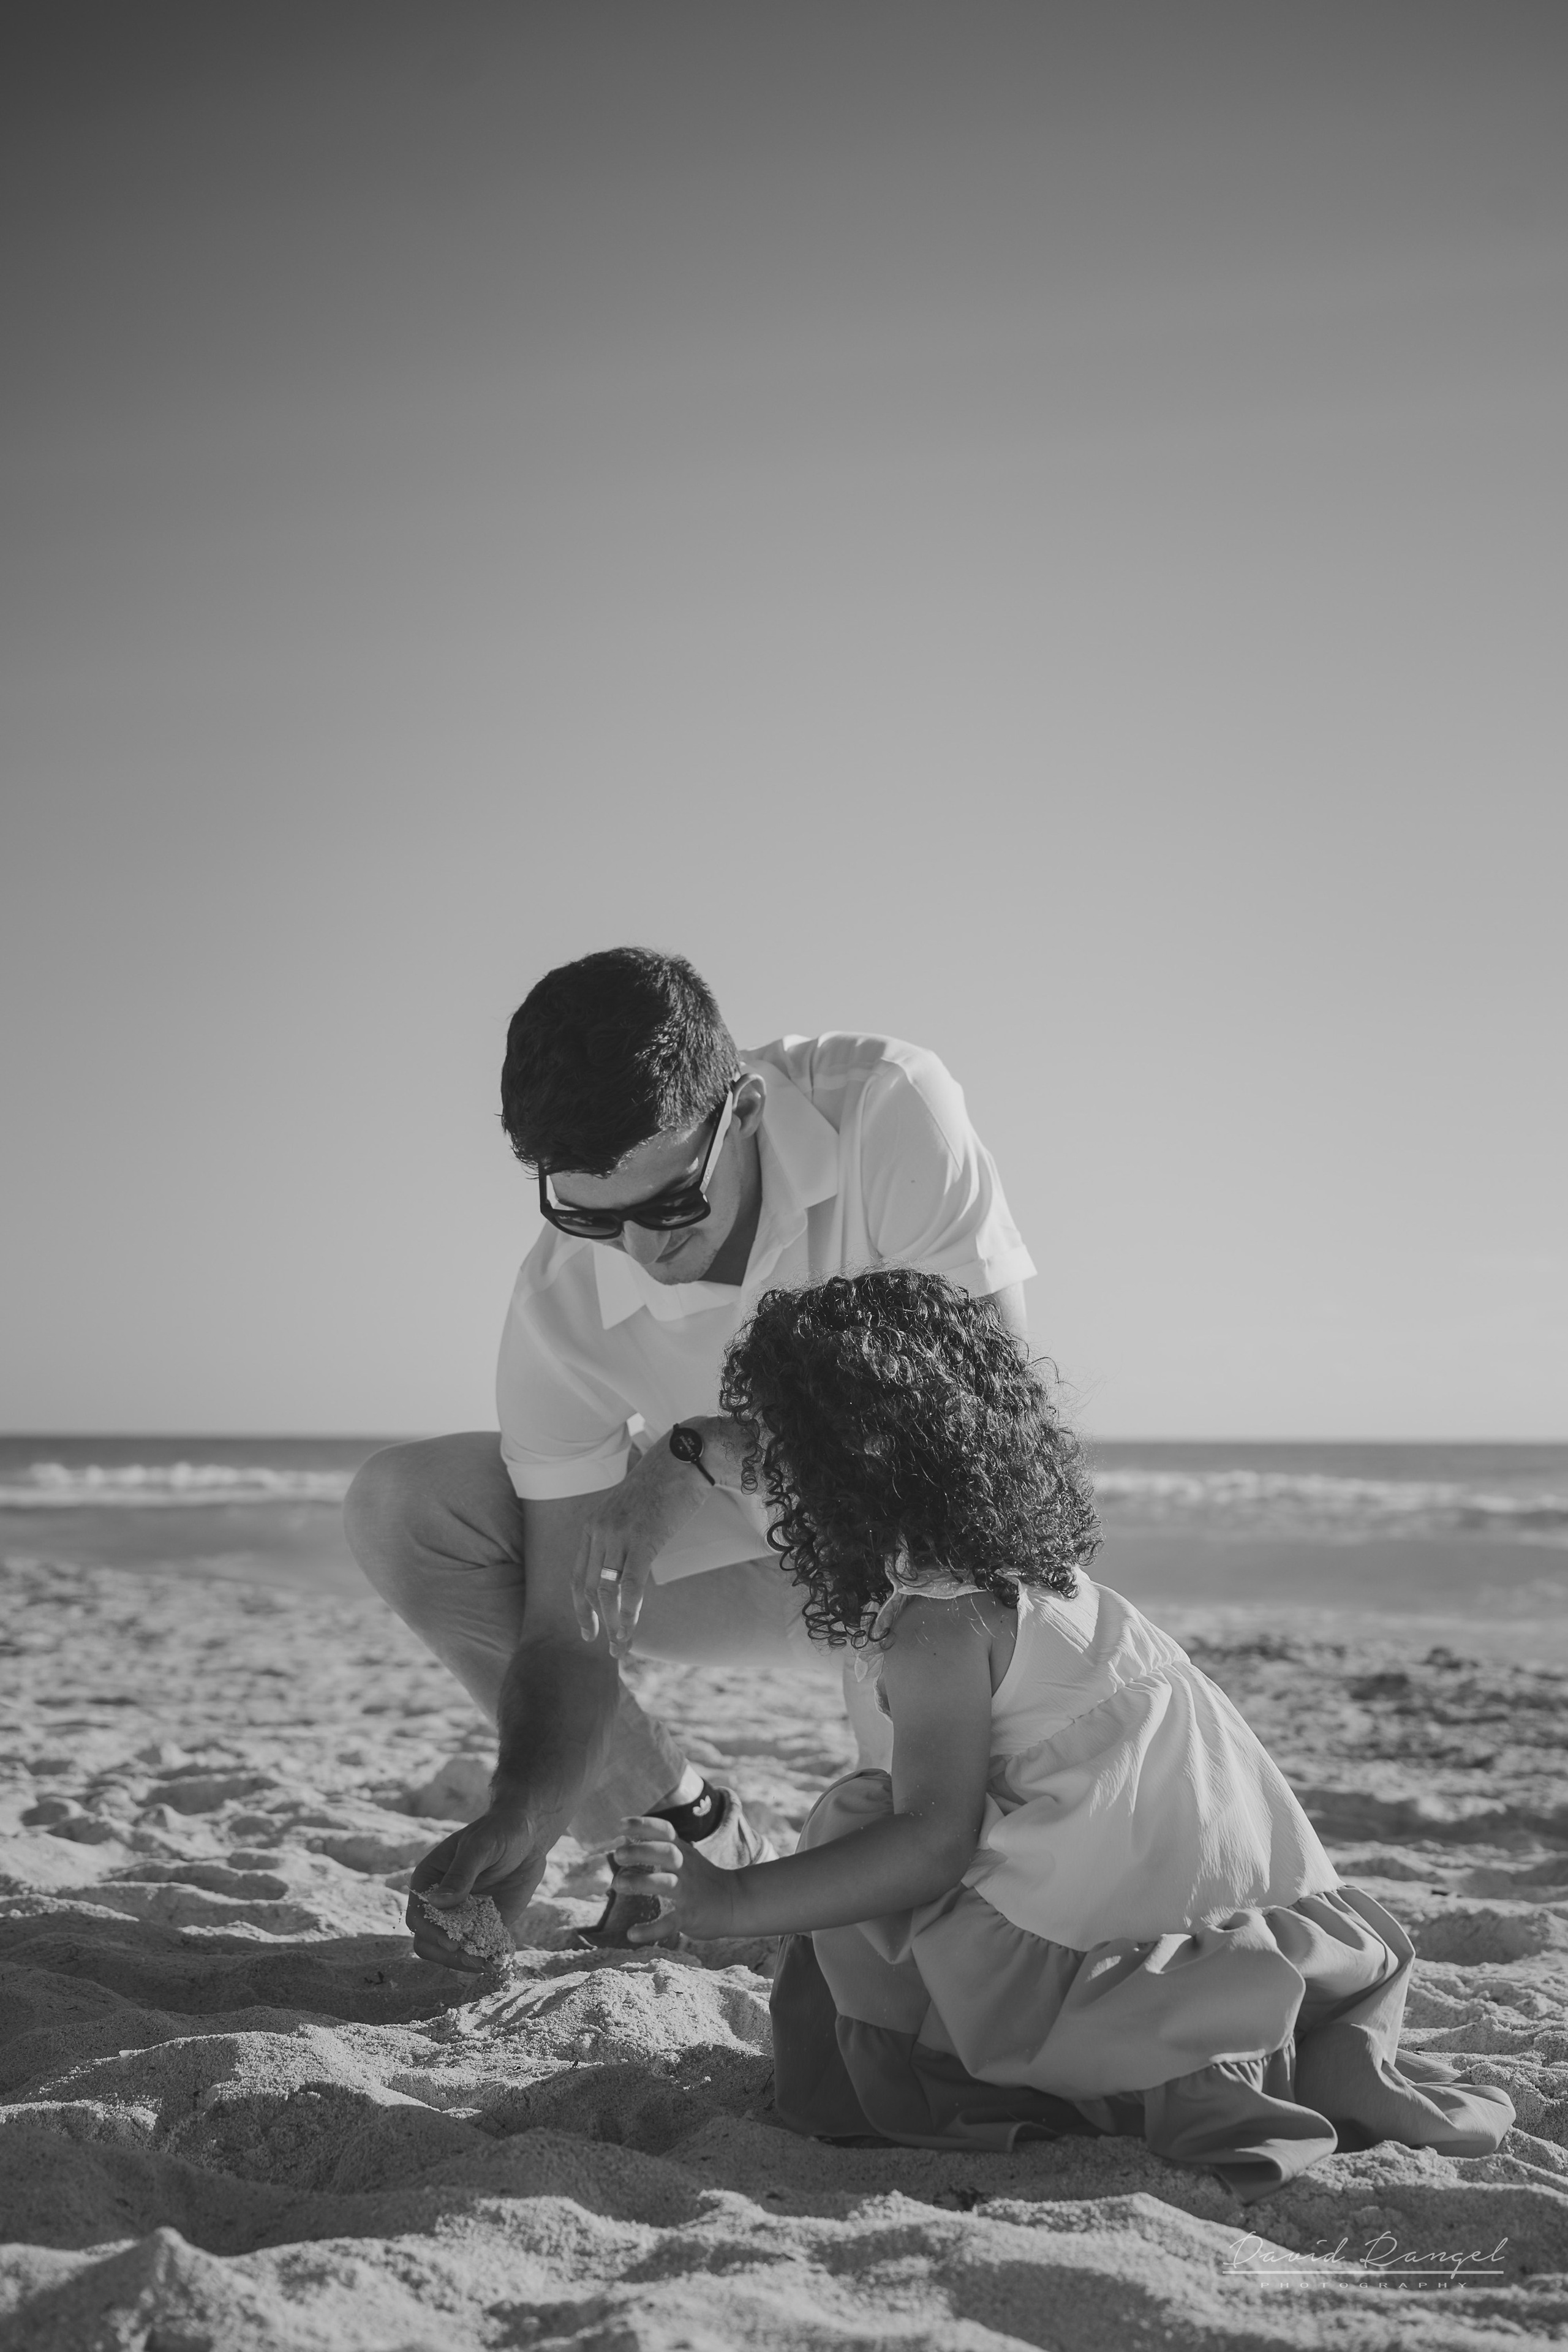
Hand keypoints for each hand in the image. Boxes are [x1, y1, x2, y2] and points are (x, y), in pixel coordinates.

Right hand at [406, 1806, 549, 1971]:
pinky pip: (478, 1949)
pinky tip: (498, 1962)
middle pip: (428, 1941)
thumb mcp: (480, 1847)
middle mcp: (440, 1904)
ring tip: (485, 1964)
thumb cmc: (499, 1831)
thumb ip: (460, 1874)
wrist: (528, 1835)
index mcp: (428, 1881)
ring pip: (449, 1952)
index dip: (430, 1932)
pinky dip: (485, 1958)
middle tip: (471, 1958)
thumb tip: (436, 1903)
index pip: (417, 1916)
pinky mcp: (485, 1926)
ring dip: (463, 1961)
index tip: (451, 1941)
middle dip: (446, 1954)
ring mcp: (461, 1917)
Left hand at [572, 1442, 708, 1658]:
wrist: (686, 1458)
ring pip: (606, 1590)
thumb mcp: (633, 1512)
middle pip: (588, 1587)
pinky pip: (630, 1585)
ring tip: (621, 1647)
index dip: (581, 1607)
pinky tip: (630, 1630)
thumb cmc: (665, 1485)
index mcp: (592, 1524)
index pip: (577, 1575)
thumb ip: (622, 1537)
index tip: (588, 1629)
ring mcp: (618, 1534)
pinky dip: (628, 1612)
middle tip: (608, 1648)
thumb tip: (627, 1566)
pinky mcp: (642, 1539)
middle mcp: (598, 1530)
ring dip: (613, 1624)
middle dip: (595, 1622)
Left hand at [611, 1815, 743, 1943]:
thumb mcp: (685, 1857)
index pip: (665, 1831)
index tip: (621, 1826)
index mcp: (683, 1851)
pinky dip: (650, 1930)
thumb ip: (660, 1850)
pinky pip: (670, 1923)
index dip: (643, 1825)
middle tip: (617, 1855)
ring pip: (666, 1883)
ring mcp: (688, 1892)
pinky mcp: (690, 1916)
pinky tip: (632, 1934)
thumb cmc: (700, 1878)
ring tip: (618, 1884)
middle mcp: (685, 1868)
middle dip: (639, 1851)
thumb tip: (623, 1845)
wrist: (735, 1902)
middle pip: (665, 1852)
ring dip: (640, 1882)